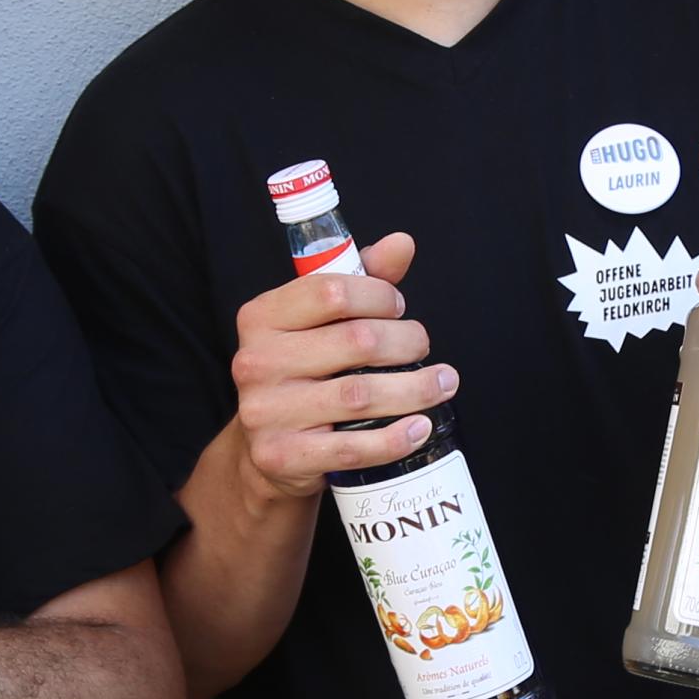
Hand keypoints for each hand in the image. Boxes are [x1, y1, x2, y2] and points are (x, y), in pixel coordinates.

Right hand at [222, 234, 454, 502]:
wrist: (266, 449)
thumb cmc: (302, 373)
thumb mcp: (318, 323)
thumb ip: (360, 280)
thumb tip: (403, 243)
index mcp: (261, 317)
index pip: (331, 292)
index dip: (378, 296)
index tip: (398, 307)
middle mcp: (257, 361)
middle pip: (355, 341)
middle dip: (406, 341)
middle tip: (423, 347)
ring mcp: (267, 412)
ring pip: (360, 394)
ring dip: (415, 388)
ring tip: (442, 383)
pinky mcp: (284, 455)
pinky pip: (352, 448)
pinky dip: (395, 438)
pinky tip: (420, 427)